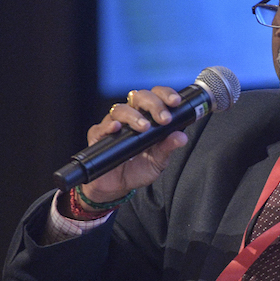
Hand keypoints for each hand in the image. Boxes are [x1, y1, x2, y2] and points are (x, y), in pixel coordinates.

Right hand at [78, 87, 188, 204]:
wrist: (117, 186)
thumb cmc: (137, 169)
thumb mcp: (158, 160)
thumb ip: (168, 147)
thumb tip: (181, 137)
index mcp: (147, 116)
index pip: (156, 96)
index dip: (165, 94)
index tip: (175, 101)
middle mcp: (130, 116)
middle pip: (139, 97)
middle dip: (153, 104)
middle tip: (164, 118)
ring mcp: (113, 124)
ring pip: (120, 109)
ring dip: (134, 116)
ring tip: (144, 127)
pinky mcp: (98, 136)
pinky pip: (101, 127)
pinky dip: (109, 126)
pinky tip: (117, 128)